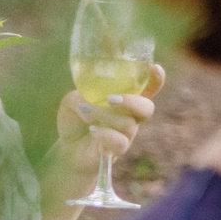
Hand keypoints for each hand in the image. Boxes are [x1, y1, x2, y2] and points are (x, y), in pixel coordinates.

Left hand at [50, 67, 161, 183]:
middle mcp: (130, 118)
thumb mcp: (73, 100)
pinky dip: (104, 133)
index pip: (147, 89)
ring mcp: (126, 136)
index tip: (155, 67)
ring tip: (84, 112)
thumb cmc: (74, 122)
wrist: (65, 151)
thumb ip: (85, 94)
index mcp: (125, 101)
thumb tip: (95, 99)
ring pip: (128, 123)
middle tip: (111, 99)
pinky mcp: (117, 151)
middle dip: (132, 101)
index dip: (155, 79)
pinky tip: (92, 130)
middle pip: (147, 108)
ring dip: (103, 115)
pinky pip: (120, 141)